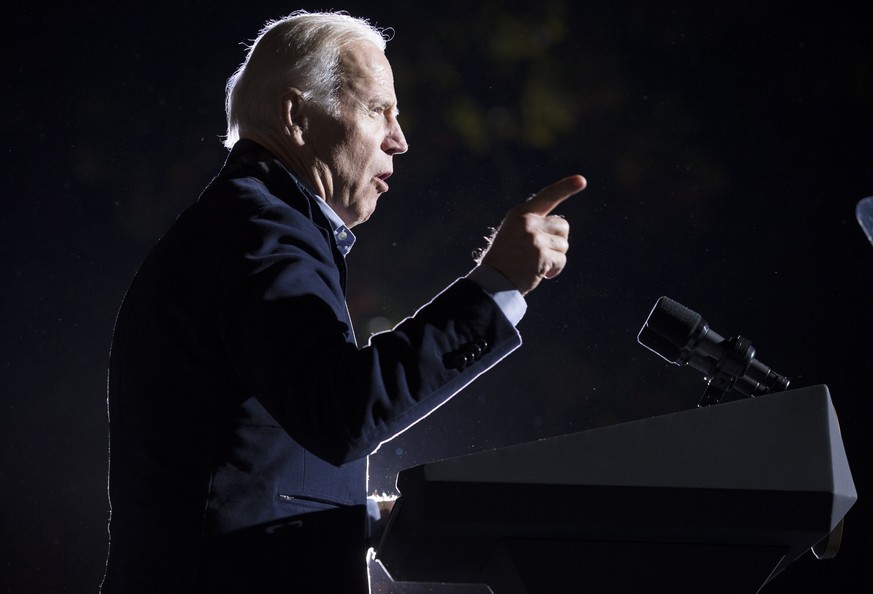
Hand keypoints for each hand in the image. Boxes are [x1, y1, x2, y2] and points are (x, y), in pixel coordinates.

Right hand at [480, 175, 585, 294]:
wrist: (493, 281)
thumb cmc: (504, 259)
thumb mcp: (513, 232)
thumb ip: (533, 225)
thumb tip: (561, 227)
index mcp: (520, 214)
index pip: (547, 196)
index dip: (565, 187)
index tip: (582, 180)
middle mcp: (528, 223)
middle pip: (563, 227)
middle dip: (558, 241)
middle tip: (542, 253)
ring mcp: (535, 239)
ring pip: (564, 245)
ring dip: (555, 257)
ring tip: (537, 264)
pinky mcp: (542, 255)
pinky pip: (561, 260)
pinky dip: (555, 270)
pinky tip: (541, 274)